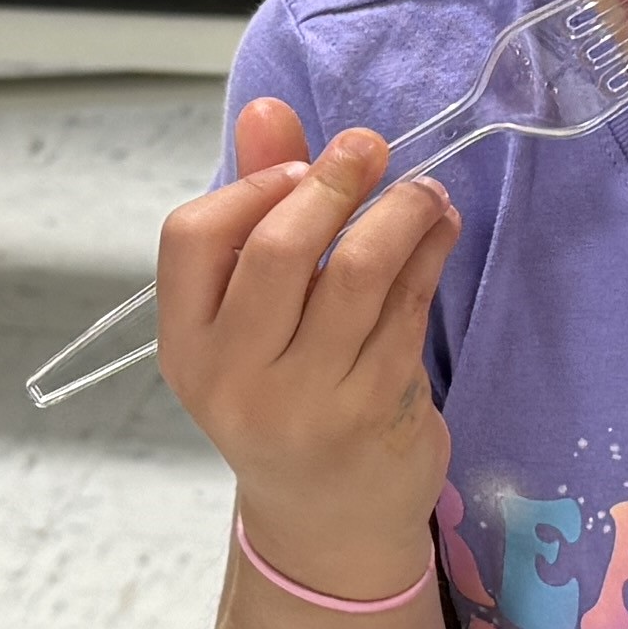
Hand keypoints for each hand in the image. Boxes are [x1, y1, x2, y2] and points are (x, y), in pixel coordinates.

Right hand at [157, 96, 461, 598]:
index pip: (190, 238)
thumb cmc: (285, 395)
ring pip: (358, 274)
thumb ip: (256, 208)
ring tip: (425, 190)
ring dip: (400, 213)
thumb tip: (267, 108)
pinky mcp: (376, 411)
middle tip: (374, 147)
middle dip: (334, 184)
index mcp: (186, 345)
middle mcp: (234, 377)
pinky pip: (408, 309)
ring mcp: (306, 401)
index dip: (251, 187)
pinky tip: (441, 229)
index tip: (301, 169)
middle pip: (279, 250)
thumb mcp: (252, 316)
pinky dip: (430, 255)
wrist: (328, 521)